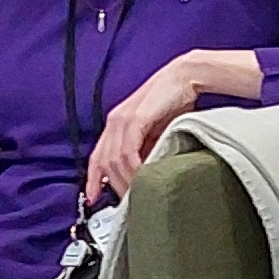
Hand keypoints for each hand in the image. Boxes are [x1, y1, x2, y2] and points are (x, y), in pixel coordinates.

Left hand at [85, 48, 256, 205]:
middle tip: (127, 201)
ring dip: (124, 180)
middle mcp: (115, 122)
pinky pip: (127, 150)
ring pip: (114, 160)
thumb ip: (147, 149)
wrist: (185, 77)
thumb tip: (145, 172)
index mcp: (117, 124)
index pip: (98, 156)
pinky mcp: (136, 119)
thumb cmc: (175, 101)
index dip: (93, 178)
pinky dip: (132, 168)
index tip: (93, 197)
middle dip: (113, 186)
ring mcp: (123, 120)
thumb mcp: (157, 131)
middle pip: (104, 162)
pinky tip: (141, 176)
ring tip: (137, 193)